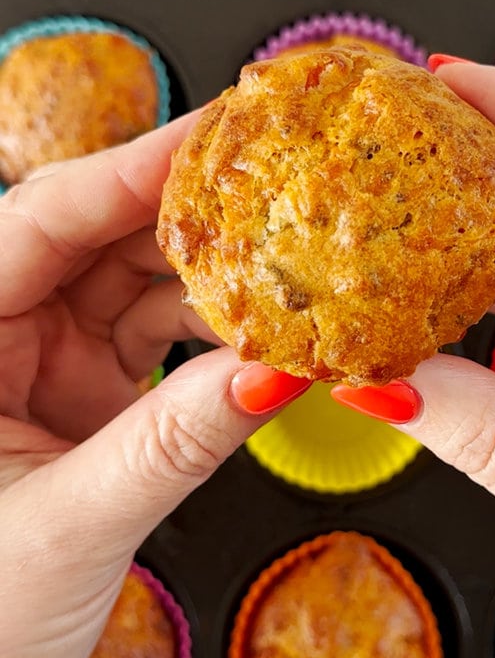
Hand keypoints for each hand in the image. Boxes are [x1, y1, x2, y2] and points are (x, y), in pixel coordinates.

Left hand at [0, 113, 309, 657]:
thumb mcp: (67, 526)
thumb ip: (172, 444)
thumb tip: (269, 374)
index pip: (45, 215)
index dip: (135, 167)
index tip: (221, 131)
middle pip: (102, 234)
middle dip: (193, 216)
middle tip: (279, 191)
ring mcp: (43, 349)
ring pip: (139, 279)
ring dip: (215, 279)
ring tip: (288, 273)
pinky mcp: (86, 381)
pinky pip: (156, 330)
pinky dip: (212, 333)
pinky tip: (261, 335)